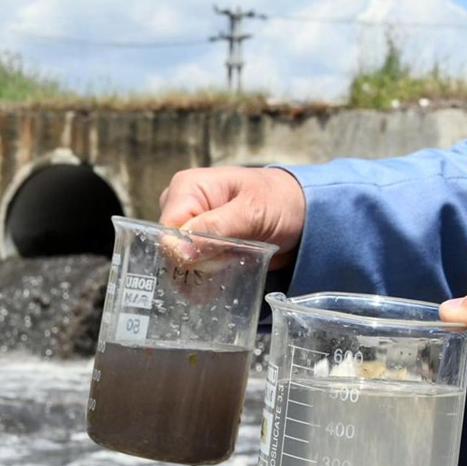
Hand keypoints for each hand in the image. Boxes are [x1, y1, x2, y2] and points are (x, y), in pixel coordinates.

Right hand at [159, 166, 305, 268]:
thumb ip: (216, 230)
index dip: (186, 252)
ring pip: (179, 263)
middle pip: (170, 249)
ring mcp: (188, 227)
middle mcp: (180, 206)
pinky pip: (189, 269)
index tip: (218, 255)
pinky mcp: (197, 245)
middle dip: (198, 263)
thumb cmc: (278, 201)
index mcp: (186, 188)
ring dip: (204, 272)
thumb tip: (177, 252)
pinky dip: (206, 277)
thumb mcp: (251, 212)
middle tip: (231, 257)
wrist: (300, 212)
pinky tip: (226, 274)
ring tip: (233, 262)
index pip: (166, 231)